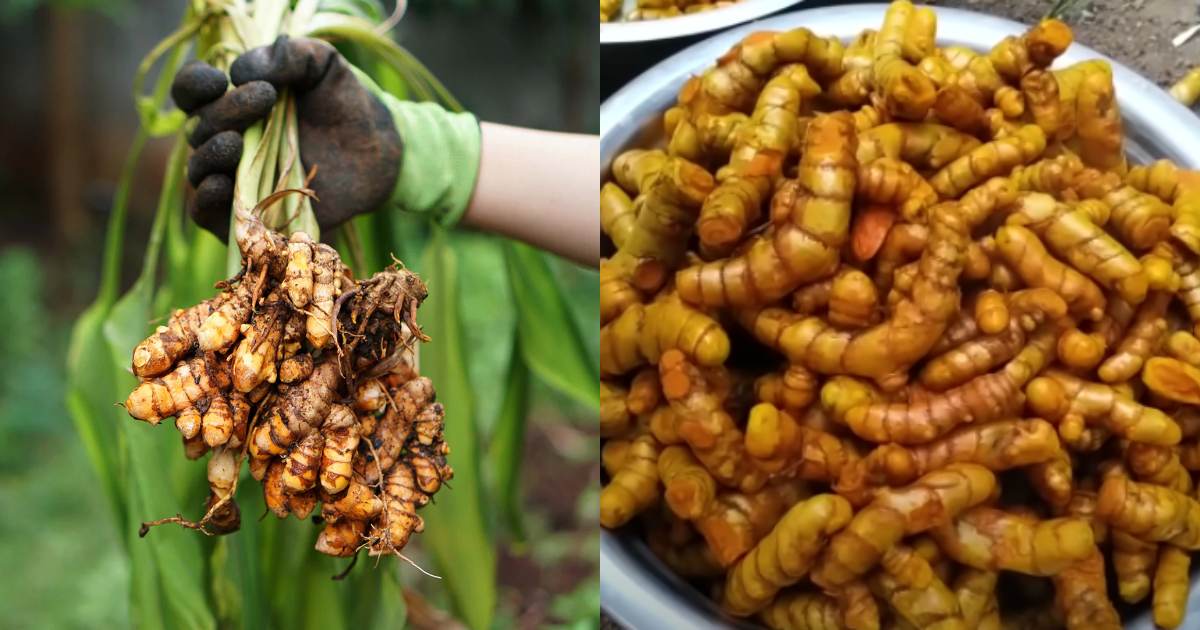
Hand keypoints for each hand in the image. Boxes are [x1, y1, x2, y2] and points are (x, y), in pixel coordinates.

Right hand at [171, 36, 402, 238]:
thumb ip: (290, 54)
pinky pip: (207, 214)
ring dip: (209, 156)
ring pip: (198, 170)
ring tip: (237, 144)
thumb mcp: (323, 66)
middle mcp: (226, 139)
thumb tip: (240, 71)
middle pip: (199, 128)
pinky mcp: (249, 215)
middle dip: (225, 112)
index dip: (195, 85)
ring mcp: (236, 179)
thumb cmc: (346, 105)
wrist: (379, 152)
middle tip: (265, 99)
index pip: (191, 92)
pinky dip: (207, 201)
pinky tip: (223, 185)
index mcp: (232, 102)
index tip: (220, 80)